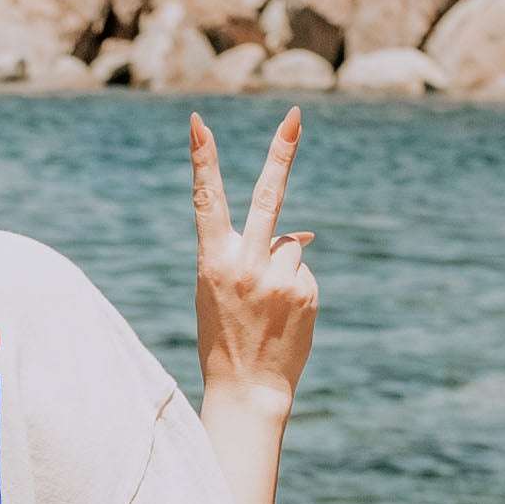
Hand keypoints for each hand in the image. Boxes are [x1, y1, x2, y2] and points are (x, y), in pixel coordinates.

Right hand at [190, 105, 317, 414]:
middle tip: (294, 115)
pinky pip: (303, 271)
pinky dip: (295, 286)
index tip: (198, 122)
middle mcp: (246, 265)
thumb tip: (306, 232)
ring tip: (266, 305)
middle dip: (281, 154)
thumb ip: (248, 255)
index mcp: (212, 262)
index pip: (206, 200)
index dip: (202, 159)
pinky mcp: (306, 290)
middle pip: (268, 198)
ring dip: (282, 266)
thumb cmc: (225, 336)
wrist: (247, 388)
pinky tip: (282, 315)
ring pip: (291, 246)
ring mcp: (279, 278)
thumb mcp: (218, 292)